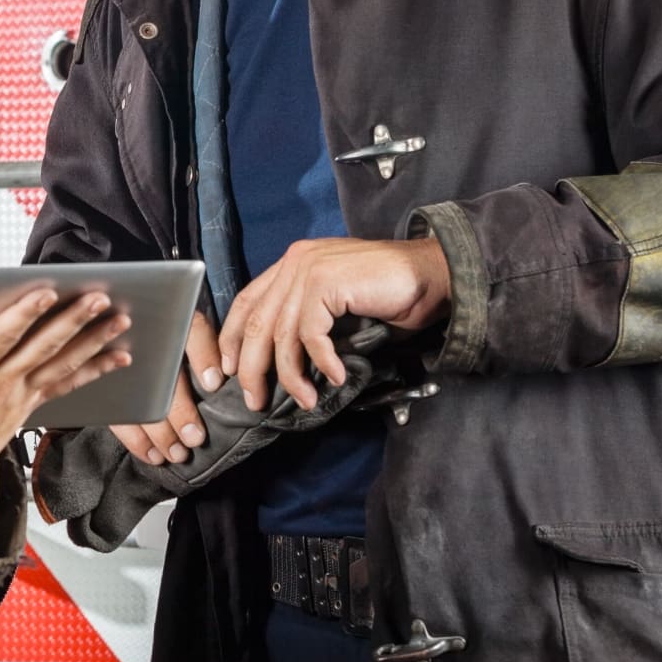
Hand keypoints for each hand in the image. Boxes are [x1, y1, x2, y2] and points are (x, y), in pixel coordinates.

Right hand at [0, 288, 132, 501]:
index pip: (1, 339)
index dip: (24, 315)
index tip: (46, 293)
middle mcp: (2, 385)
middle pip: (43, 348)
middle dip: (73, 322)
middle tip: (99, 299)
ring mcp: (21, 397)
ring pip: (63, 364)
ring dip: (93, 341)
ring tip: (120, 320)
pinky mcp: (30, 406)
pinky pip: (67, 385)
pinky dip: (95, 370)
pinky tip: (118, 357)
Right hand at [109, 310, 220, 467]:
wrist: (113, 334)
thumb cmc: (168, 339)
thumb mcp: (189, 334)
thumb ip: (204, 348)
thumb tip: (216, 378)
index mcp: (170, 320)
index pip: (191, 331)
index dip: (203, 356)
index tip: (214, 384)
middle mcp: (143, 339)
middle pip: (161, 378)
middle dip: (179, 412)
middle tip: (194, 438)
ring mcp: (120, 365)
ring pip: (139, 403)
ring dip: (159, 433)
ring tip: (176, 453)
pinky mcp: (106, 391)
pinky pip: (118, 419)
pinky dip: (137, 441)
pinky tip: (153, 455)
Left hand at [217, 237, 449, 414]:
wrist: (431, 274)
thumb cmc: (389, 295)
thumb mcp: (338, 307)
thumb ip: (308, 320)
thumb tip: (283, 364)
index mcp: (293, 263)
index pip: (248, 302)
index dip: (233, 339)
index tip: (230, 372)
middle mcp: (296, 261)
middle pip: (257, 322)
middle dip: (252, 368)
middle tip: (255, 400)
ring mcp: (309, 269)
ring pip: (282, 334)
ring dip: (291, 375)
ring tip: (305, 399)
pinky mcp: (327, 282)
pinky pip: (311, 334)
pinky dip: (323, 361)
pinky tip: (337, 376)